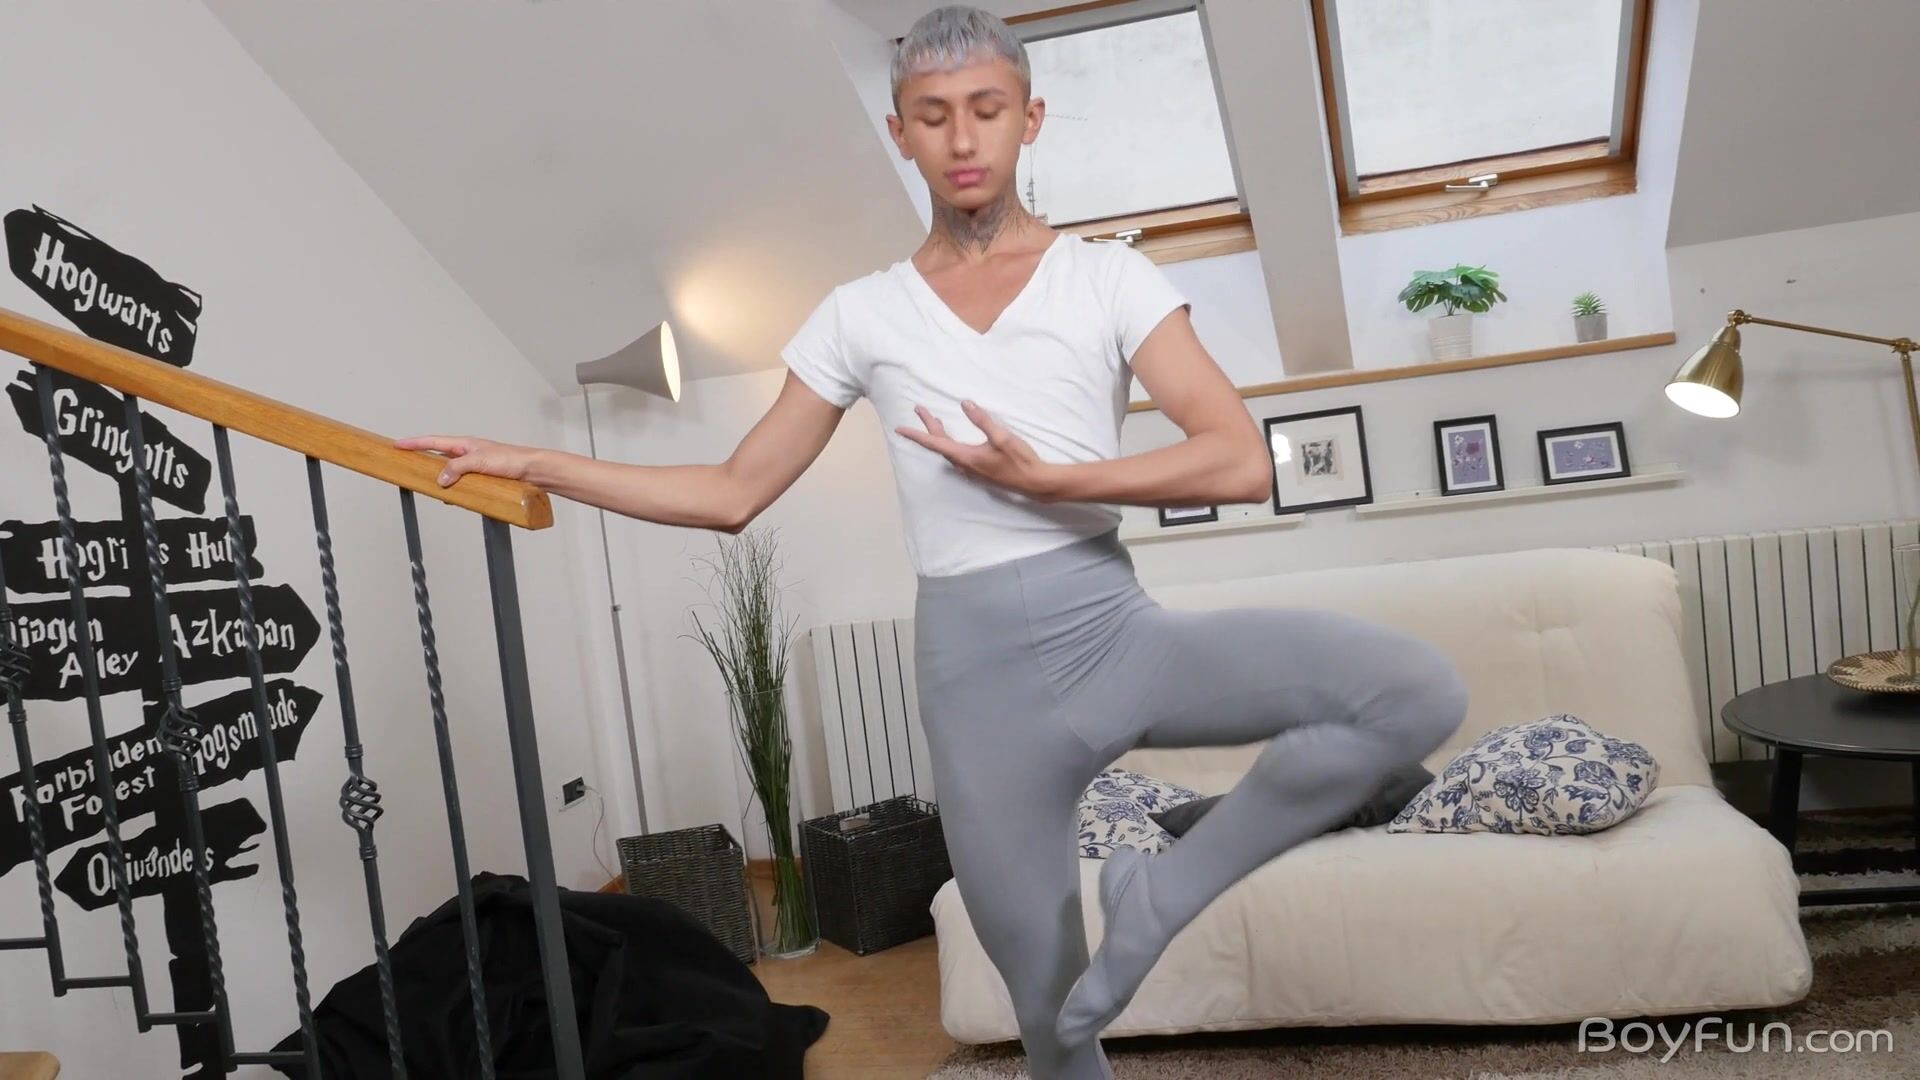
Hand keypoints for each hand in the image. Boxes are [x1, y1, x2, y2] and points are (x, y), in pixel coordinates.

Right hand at [393, 434, 537, 486]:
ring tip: (424, 485)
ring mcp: (474, 466)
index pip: (433, 442)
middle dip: (422, 461)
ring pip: (449, 472)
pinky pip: (461, 484)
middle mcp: (468, 453)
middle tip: (406, 467)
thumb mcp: (480, 461)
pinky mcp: (482, 479)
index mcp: (465, 444)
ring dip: (438, 478)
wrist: (534, 471)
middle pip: (438, 456)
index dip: (414, 443)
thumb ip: (458, 468)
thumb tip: (440, 478)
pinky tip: (450, 498)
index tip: (397, 445)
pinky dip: (453, 490)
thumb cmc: (512, 460)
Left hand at [895, 400, 1054, 499]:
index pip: (935, 443)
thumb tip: (965, 404)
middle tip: (920, 409)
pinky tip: (953, 440)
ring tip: (934, 420)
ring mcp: (971, 470)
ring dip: (939, 434)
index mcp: (966, 457)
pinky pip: (957, 455)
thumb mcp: (1001, 437)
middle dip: (929, 426)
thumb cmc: (1019, 460)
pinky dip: (949, 443)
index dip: (917, 434)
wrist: (1034, 482)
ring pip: (948, 450)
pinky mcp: (979, 470)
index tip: (900, 429)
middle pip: (939, 444)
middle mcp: (964, 465)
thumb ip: (982, 420)